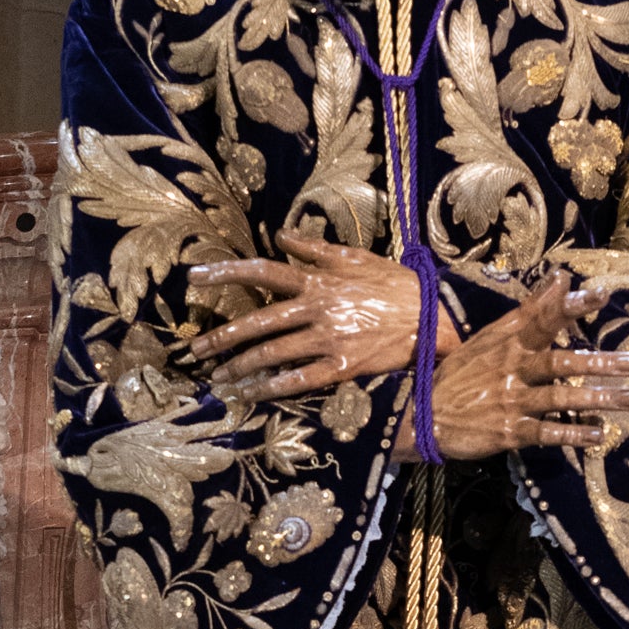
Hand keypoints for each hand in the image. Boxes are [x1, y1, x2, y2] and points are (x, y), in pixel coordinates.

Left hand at [186, 233, 423, 392]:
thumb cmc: (395, 285)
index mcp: (317, 280)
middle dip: (221, 337)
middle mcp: (316, 309)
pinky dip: (273, 388)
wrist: (434, 317)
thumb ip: (315, 247)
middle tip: (195, 350)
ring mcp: (328, 339)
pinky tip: (253, 394)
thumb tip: (281, 235)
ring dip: (240, 367)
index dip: (225, 274)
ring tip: (219, 378)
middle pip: (257, 321)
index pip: (262, 272)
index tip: (194, 277)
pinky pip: (300, 379)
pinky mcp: (342, 366)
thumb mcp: (356, 257)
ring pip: (273, 354)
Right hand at [419, 276, 628, 460]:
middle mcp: (511, 369)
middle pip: (561, 363)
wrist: (423, 416)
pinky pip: (547, 432)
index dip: (570, 306)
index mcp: (507, 342)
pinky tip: (597, 434)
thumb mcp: (491, 337)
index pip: (542, 318)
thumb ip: (531, 309)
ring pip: (561, 398)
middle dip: (600, 363)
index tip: (601, 294)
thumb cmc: (463, 374)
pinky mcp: (509, 431)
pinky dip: (572, 434)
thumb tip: (562, 276)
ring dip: (598, 399)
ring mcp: (510, 401)